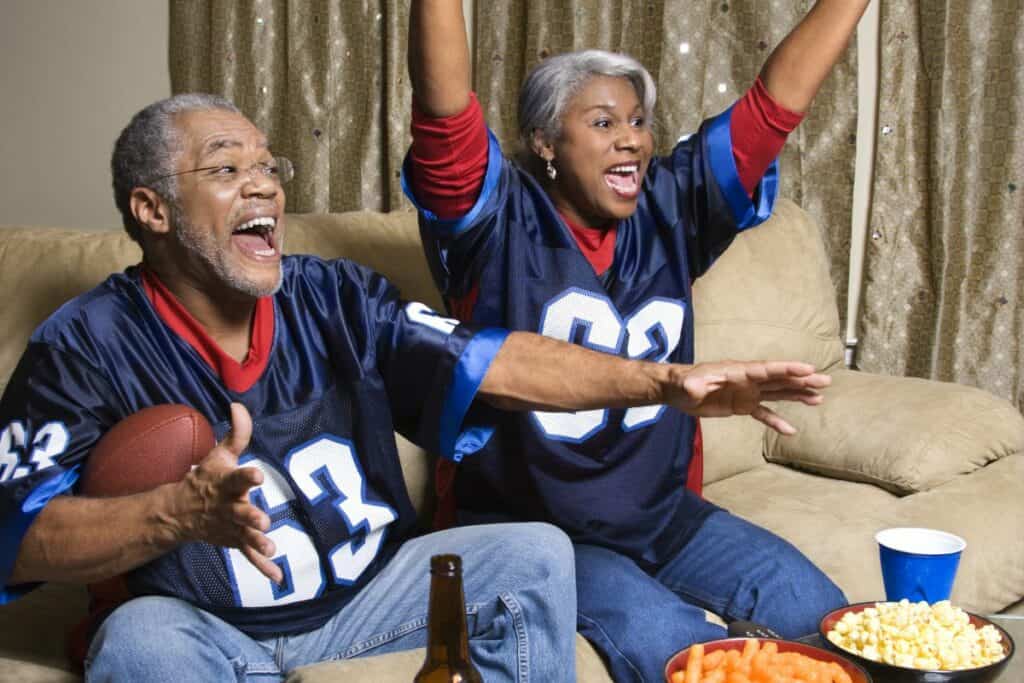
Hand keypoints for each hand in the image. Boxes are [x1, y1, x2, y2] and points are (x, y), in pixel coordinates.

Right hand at [166, 402, 281, 583]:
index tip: (258, 475)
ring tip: (270, 547)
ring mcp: (231, 527)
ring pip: (246, 536)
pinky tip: (279, 578)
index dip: (248, 476)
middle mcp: (229, 507)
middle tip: (262, 520)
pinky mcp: (235, 541)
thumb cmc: (207, 478)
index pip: (238, 478)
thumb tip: (239, 405)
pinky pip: (249, 556)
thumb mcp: (219, 453)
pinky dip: (263, 567)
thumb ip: (236, 432)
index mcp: (227, 484)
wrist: (181, 512)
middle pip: (241, 512)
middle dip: (251, 517)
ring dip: (257, 542)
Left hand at [665, 360, 830, 433]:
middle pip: (780, 379)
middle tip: (825, 381)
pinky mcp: (742, 406)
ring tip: (819, 398)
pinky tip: (791, 430)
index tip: (808, 368)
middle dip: (802, 380)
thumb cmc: (683, 383)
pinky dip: (777, 420)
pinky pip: (763, 413)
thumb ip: (694, 385)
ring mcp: (747, 393)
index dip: (788, 369)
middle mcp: (748, 380)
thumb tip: (695, 388)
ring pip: (777, 393)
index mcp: (739, 372)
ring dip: (797, 395)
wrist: (678, 391)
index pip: (767, 369)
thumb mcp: (688, 384)